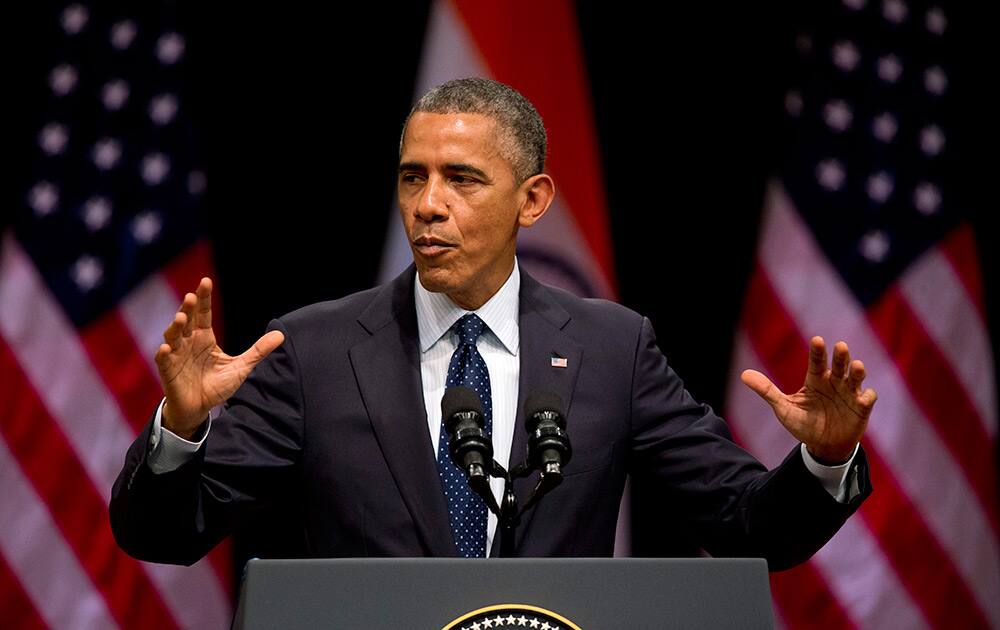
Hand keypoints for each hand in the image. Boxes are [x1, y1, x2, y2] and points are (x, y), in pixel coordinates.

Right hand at [155, 278, 284, 438]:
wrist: (200, 408)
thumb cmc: (217, 385)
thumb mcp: (241, 367)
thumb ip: (258, 350)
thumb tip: (281, 334)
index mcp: (204, 337)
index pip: (203, 313)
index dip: (204, 298)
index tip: (206, 281)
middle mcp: (189, 342)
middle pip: (187, 320)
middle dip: (189, 308)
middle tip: (192, 296)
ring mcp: (177, 355)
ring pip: (173, 336)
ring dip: (176, 327)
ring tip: (181, 318)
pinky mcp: (169, 372)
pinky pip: (164, 361)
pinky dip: (164, 354)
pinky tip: (165, 348)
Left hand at [740, 336, 876, 463]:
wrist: (823, 446)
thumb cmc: (803, 424)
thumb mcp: (783, 408)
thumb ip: (766, 390)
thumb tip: (743, 375)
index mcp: (815, 379)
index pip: (816, 361)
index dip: (817, 351)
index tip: (817, 340)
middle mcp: (834, 382)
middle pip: (838, 365)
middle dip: (840, 356)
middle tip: (841, 346)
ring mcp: (849, 394)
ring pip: (855, 377)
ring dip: (857, 371)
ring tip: (856, 365)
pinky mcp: (861, 408)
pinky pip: (867, 398)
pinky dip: (867, 396)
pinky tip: (864, 396)